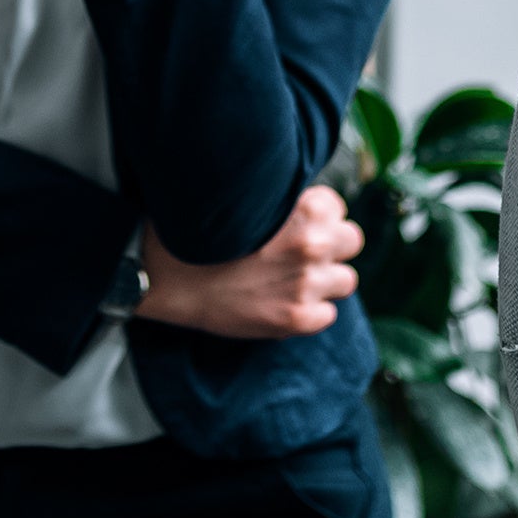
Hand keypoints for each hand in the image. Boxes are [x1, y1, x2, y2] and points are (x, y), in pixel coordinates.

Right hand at [132, 186, 362, 339]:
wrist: (164, 274)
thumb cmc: (198, 231)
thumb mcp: (244, 199)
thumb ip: (281, 201)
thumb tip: (303, 204)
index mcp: (304, 210)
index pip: (337, 206)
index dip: (319, 212)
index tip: (299, 220)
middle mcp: (312, 246)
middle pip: (352, 240)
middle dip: (332, 243)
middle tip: (303, 249)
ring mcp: (305, 285)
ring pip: (346, 280)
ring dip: (324, 278)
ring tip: (293, 277)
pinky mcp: (296, 319)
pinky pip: (327, 315)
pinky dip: (310, 309)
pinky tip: (282, 300)